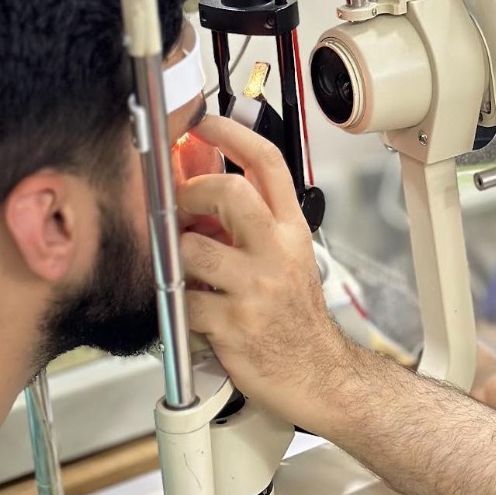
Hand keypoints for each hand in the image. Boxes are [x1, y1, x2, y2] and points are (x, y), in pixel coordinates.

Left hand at [176, 115, 349, 424]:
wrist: (317, 373)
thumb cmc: (295, 317)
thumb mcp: (286, 258)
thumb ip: (251, 223)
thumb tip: (203, 184)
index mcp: (292, 231)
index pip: (267, 164)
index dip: (232, 134)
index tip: (203, 122)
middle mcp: (278, 252)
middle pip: (229, 191)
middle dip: (192, 192)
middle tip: (182, 207)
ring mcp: (256, 288)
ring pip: (193, 248)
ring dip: (179, 259)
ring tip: (190, 274)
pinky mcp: (234, 324)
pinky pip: (184, 300)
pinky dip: (180, 306)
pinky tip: (195, 311)